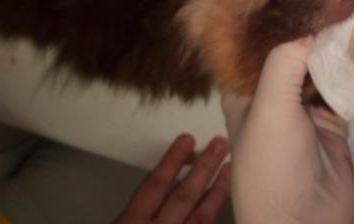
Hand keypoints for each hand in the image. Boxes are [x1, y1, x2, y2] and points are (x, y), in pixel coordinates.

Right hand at [115, 134, 230, 223]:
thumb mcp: (124, 222)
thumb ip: (140, 210)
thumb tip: (166, 182)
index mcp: (131, 221)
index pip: (154, 185)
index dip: (172, 160)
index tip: (188, 138)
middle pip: (183, 196)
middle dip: (204, 168)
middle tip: (221, 142)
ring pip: (201, 216)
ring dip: (218, 190)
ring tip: (229, 166)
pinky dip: (216, 211)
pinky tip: (226, 196)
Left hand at [221, 38, 353, 223]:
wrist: (307, 223)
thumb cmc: (272, 168)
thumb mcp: (269, 108)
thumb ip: (285, 60)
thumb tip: (314, 21)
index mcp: (245, 88)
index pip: (259, 40)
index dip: (278, 14)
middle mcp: (273, 92)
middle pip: (295, 48)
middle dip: (316, 24)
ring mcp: (305, 106)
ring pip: (323, 63)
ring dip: (339, 42)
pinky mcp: (334, 118)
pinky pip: (347, 84)